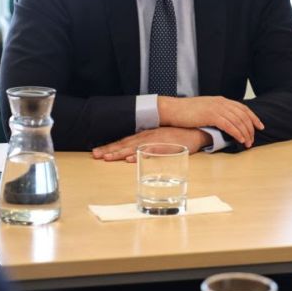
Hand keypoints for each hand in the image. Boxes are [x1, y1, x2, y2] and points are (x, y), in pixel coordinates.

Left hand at [91, 127, 211, 162]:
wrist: (196, 132)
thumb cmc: (178, 137)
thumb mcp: (160, 140)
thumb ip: (147, 146)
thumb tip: (133, 156)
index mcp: (145, 136)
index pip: (124, 141)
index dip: (110, 147)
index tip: (97, 152)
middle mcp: (148, 137)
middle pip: (125, 144)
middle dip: (110, 150)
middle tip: (95, 155)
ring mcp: (156, 141)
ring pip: (134, 147)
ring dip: (120, 152)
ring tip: (107, 158)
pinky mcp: (166, 146)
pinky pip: (151, 151)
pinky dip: (140, 154)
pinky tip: (131, 159)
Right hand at [158, 96, 263, 147]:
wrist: (172, 109)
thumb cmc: (186, 112)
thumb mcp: (204, 109)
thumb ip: (216, 113)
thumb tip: (225, 123)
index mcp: (220, 100)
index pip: (242, 108)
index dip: (253, 117)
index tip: (260, 126)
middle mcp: (221, 102)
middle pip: (243, 115)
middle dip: (250, 128)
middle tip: (253, 140)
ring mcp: (216, 108)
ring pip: (238, 121)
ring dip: (245, 133)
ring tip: (248, 143)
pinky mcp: (211, 115)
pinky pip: (229, 125)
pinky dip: (237, 133)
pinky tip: (240, 140)